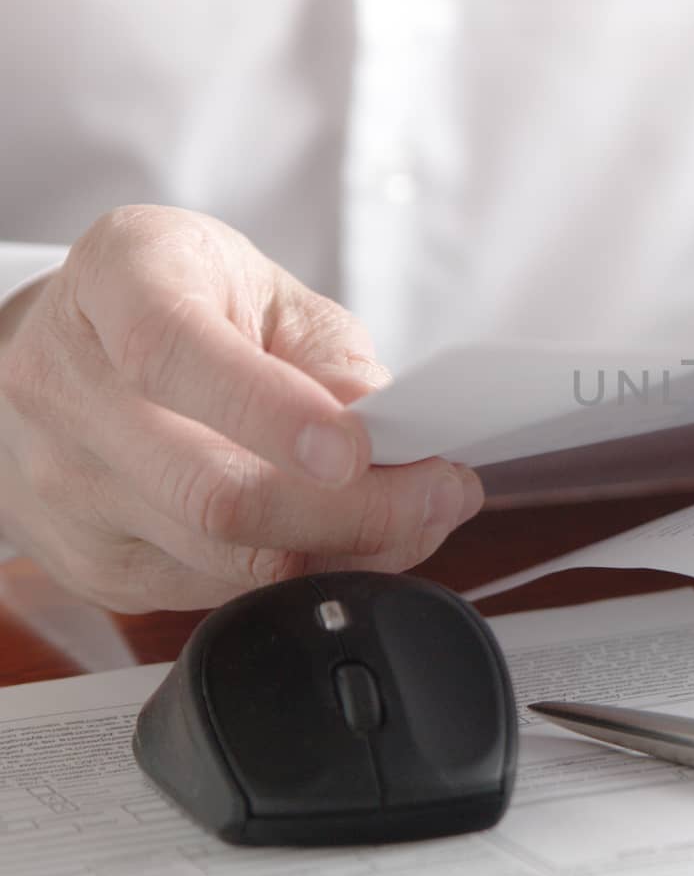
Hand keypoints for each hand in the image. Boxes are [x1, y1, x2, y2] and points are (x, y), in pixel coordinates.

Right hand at [0, 206, 483, 611]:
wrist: (81, 346)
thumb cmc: (192, 302)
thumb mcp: (270, 291)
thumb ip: (332, 358)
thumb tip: (389, 434)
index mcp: (117, 284)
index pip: (173, 357)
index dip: (270, 413)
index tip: (356, 451)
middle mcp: (69, 389)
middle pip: (215, 493)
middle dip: (357, 512)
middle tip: (442, 495)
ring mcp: (69, 489)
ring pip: (226, 561)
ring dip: (349, 549)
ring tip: (416, 512)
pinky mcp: (94, 564)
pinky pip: (219, 591)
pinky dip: (305, 569)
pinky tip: (346, 535)